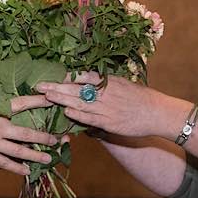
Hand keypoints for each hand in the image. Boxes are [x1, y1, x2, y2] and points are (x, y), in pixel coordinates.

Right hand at [0, 97, 56, 175]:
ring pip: (19, 151)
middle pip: (26, 133)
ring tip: (49, 158)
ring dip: (35, 155)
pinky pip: (4, 163)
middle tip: (58, 139)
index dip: (39, 102)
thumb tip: (4, 101)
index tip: (52, 99)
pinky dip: (16, 168)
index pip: (22, 104)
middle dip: (44, 136)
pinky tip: (26, 171)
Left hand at [34, 72, 177, 138]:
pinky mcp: (110, 122)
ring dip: (62, 100)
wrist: (158, 112)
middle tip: (40, 86)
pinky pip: (91, 118)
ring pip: (80, 103)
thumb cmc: (141, 98)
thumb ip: (106, 83)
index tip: (52, 74)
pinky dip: (78, 115)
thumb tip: (89, 80)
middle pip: (77, 89)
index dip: (67, 76)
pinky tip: (66, 112)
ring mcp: (107, 108)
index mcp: (109, 81)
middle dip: (57, 87)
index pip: (84, 76)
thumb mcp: (123, 84)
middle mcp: (106, 93)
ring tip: (47, 97)